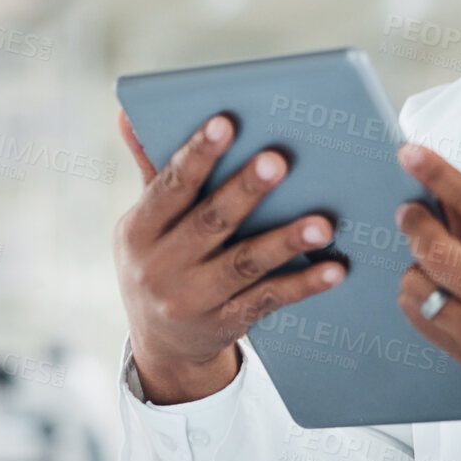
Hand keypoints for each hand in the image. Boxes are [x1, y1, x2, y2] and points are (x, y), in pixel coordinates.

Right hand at [113, 109, 345, 403]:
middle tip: (278, 161)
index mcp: (139, 231)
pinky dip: (302, 286)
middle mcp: (162, 268)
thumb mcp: (144, 223)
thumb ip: (150, 169)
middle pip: (210, 222)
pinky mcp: (225, 325)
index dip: (197, 155)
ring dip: (285, 242)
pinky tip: (333, 270)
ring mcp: (194, 301)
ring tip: (322, 223)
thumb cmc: (159, 262)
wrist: (161, 346)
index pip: (170, 186)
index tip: (225, 123)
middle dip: (245, 191)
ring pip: (244, 264)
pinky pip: (267, 301)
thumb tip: (126, 114)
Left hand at [393, 143, 460, 438]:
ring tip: (438, 262)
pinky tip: (438, 289)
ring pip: (416, 287)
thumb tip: (455, 205)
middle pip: (434, 250)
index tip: (411, 155)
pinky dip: (419, 296)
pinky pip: (418, 319)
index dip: (439, 176)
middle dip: (414, 222)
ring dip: (417, 265)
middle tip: (410, 211)